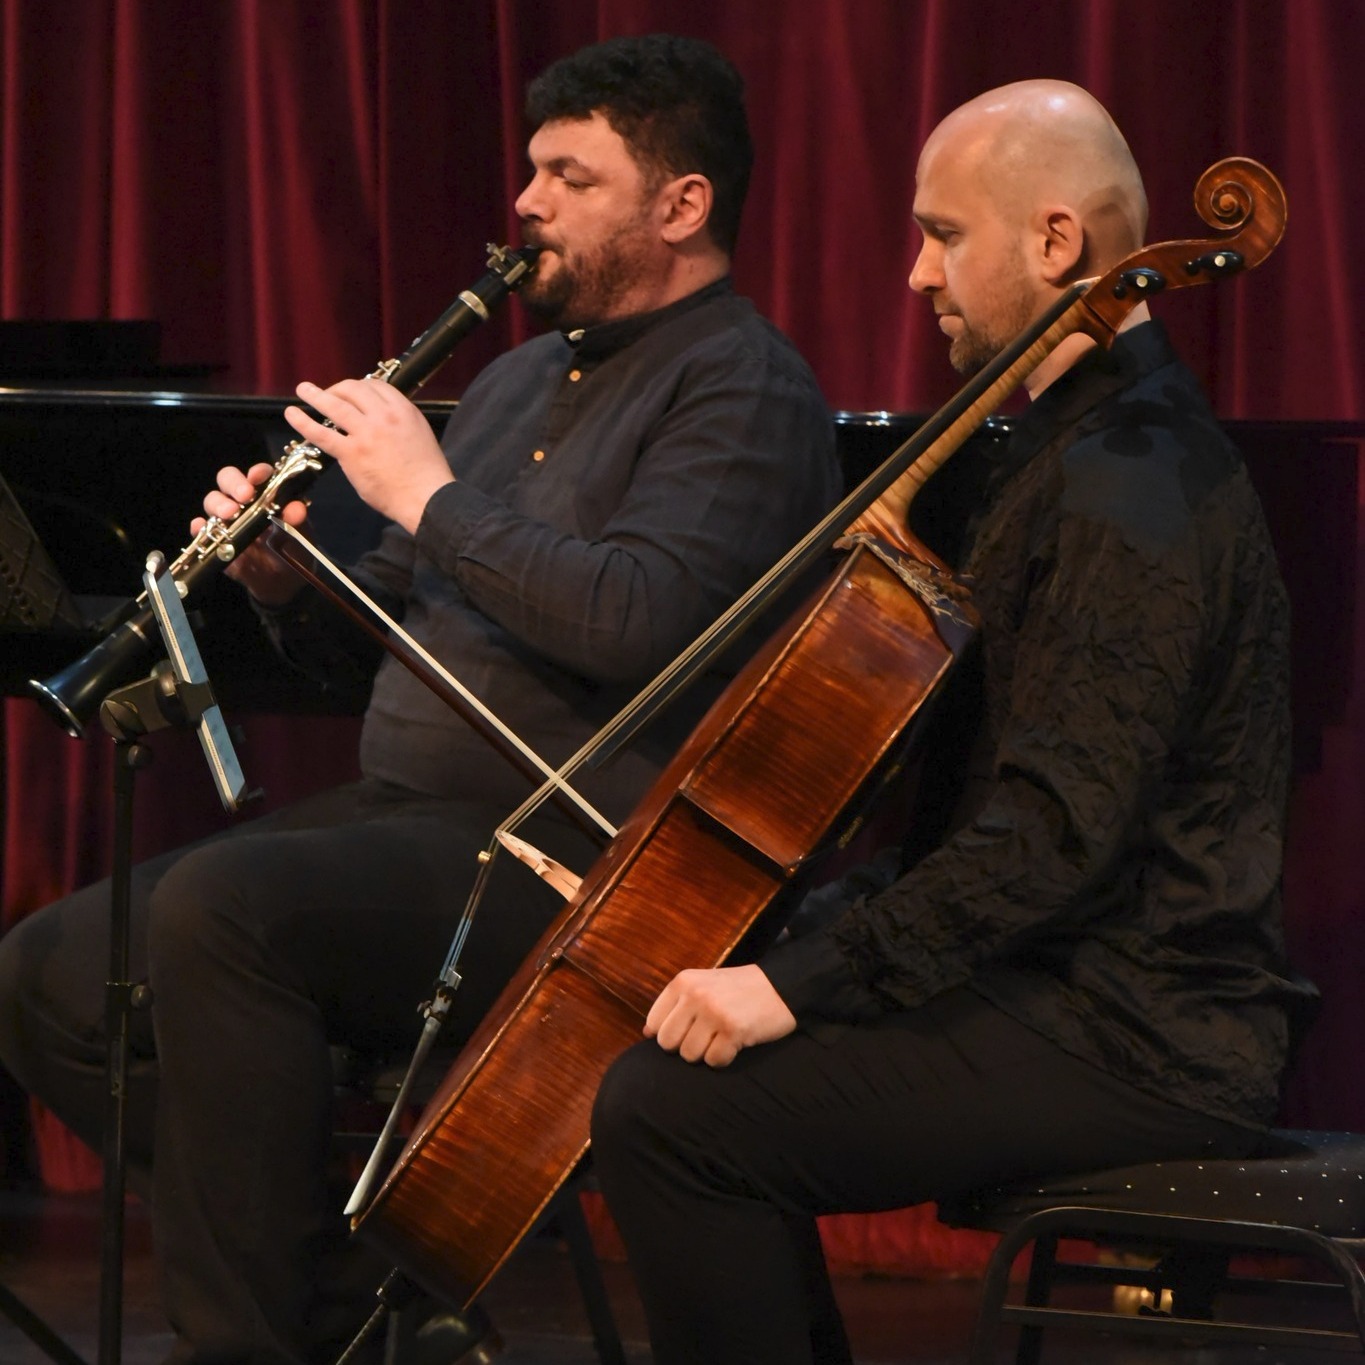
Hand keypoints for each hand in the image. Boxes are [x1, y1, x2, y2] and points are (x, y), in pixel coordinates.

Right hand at [192, 463, 307, 605]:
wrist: (284, 583)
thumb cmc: (293, 550)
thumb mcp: (300, 535)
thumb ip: (297, 520)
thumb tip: (296, 509)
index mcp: (266, 495)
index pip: (258, 475)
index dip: (257, 472)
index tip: (258, 477)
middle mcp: (244, 503)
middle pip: (228, 480)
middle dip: (233, 484)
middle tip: (244, 496)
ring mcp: (228, 521)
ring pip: (212, 501)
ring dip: (218, 504)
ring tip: (230, 514)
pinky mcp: (216, 541)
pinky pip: (201, 530)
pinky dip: (199, 527)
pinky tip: (201, 527)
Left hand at [284, 377, 452, 533]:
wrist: (427, 497)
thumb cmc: (426, 473)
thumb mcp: (420, 435)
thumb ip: (399, 424)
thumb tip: (379, 423)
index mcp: (404, 411)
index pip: (377, 386)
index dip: (360, 386)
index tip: (351, 393)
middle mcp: (384, 416)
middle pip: (354, 389)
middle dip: (338, 389)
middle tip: (329, 395)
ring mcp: (366, 433)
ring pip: (335, 405)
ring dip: (316, 395)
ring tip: (303, 390)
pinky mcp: (352, 453)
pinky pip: (322, 433)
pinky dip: (304, 421)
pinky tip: (293, 414)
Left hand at [645, 964, 796, 1066]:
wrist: (782, 987)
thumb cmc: (738, 990)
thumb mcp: (703, 985)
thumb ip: (675, 1006)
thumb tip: (645, 1032)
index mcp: (683, 982)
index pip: (654, 1024)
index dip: (670, 1034)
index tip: (690, 1029)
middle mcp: (695, 995)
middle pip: (668, 1043)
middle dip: (685, 1047)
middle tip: (707, 1036)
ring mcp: (714, 1012)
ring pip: (690, 1056)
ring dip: (707, 1053)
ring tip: (723, 1036)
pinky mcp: (734, 1030)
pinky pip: (714, 1061)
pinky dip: (725, 1058)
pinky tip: (736, 1042)